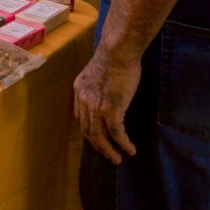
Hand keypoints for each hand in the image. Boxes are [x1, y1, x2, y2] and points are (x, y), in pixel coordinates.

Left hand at [73, 49, 140, 164]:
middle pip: (88, 130)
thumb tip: (107, 94)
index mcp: (79, 90)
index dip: (89, 130)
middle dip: (98, 146)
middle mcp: (84, 100)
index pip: (81, 117)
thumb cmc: (114, 57)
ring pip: (100, 136)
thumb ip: (98, 86)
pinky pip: (116, 133)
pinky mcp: (111, 109)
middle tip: (109, 155)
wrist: (118, 51)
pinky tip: (130, 149)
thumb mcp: (98, 72)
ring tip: (117, 158)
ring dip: (109, 150)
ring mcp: (96, 106)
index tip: (98, 138)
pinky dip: (123, 143)